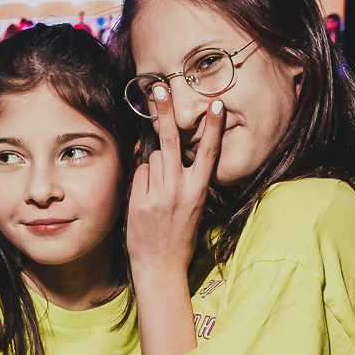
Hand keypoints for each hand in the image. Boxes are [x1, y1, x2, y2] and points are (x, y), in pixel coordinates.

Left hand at [128, 91, 222, 275]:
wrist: (160, 266)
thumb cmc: (178, 236)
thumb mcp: (191, 207)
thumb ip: (183, 179)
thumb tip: (166, 152)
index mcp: (198, 191)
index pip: (207, 152)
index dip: (212, 127)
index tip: (216, 104)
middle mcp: (179, 189)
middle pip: (171, 141)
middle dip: (166, 112)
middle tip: (159, 87)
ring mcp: (157, 194)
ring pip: (152, 158)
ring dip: (154, 165)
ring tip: (158, 191)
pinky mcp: (139, 199)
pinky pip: (139, 174)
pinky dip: (141, 180)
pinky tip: (145, 200)